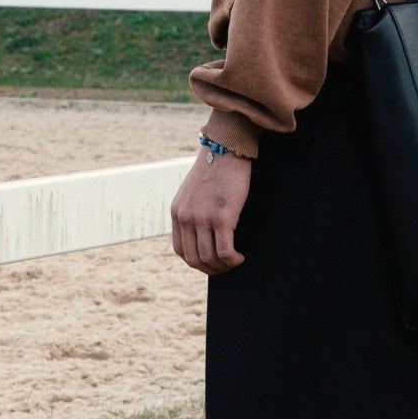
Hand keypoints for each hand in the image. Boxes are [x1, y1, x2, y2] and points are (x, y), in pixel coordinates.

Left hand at [170, 145, 252, 273]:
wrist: (226, 149)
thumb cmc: (215, 169)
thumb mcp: (193, 191)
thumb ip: (191, 210)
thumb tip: (200, 232)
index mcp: (177, 212)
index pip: (180, 250)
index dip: (195, 261)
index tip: (210, 261)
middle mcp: (186, 218)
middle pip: (193, 259)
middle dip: (210, 269)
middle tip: (224, 267)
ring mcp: (203, 218)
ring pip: (209, 258)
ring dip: (223, 266)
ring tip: (235, 261)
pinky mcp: (222, 217)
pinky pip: (225, 251)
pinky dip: (232, 260)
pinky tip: (240, 257)